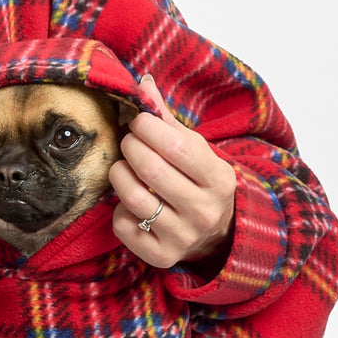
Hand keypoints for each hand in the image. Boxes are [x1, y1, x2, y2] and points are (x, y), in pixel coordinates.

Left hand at [110, 75, 235, 268]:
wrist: (218, 234)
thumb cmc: (198, 181)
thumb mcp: (194, 150)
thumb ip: (166, 118)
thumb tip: (143, 82)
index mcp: (219, 179)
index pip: (176, 147)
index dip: (148, 128)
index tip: (137, 121)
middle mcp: (205, 211)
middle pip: (151, 170)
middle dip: (130, 148)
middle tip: (128, 142)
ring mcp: (183, 236)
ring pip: (133, 198)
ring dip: (119, 175)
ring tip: (123, 168)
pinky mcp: (162, 256)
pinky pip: (123, 226)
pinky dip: (118, 210)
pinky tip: (130, 204)